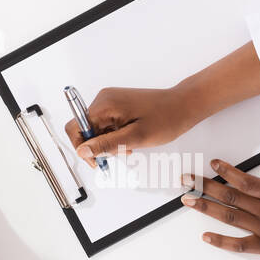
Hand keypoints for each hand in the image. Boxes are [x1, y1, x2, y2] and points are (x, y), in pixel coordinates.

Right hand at [63, 86, 199, 166]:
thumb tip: (82, 151)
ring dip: (109, 143)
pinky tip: (130, 139)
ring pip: (97, 129)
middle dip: (100, 146)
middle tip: (121, 153)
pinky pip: (107, 125)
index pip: (75, 127)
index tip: (97, 159)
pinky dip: (115, 136)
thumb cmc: (166, 118)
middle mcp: (104, 100)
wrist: (183, 105)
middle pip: (85, 129)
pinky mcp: (117, 105)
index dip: (83, 147)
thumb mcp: (135, 138)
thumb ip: (106, 145)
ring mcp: (110, 101)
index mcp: (105, 105)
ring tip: (130, 146)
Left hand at [180, 136, 259, 259]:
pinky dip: (221, 241)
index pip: (248, 179)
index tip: (212, 163)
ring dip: (207, 207)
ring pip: (231, 216)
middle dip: (206, 186)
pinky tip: (205, 237)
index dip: (227, 171)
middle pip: (232, 195)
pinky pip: (240, 244)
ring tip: (188, 200)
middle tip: (186, 180)